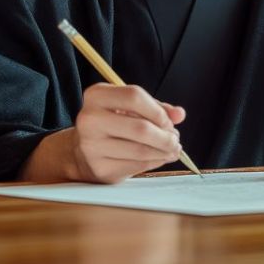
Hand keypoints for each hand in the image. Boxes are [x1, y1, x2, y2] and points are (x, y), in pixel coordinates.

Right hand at [70, 83, 184, 183]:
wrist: (83, 150)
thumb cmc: (113, 122)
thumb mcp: (130, 107)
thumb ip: (156, 107)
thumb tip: (180, 114)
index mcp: (96, 95)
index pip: (134, 97)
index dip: (157, 110)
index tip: (169, 121)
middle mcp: (89, 119)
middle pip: (140, 128)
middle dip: (165, 136)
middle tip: (175, 139)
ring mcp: (92, 146)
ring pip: (140, 150)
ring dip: (163, 151)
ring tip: (172, 149)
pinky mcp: (99, 168)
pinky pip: (136, 166)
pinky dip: (154, 162)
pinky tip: (160, 158)